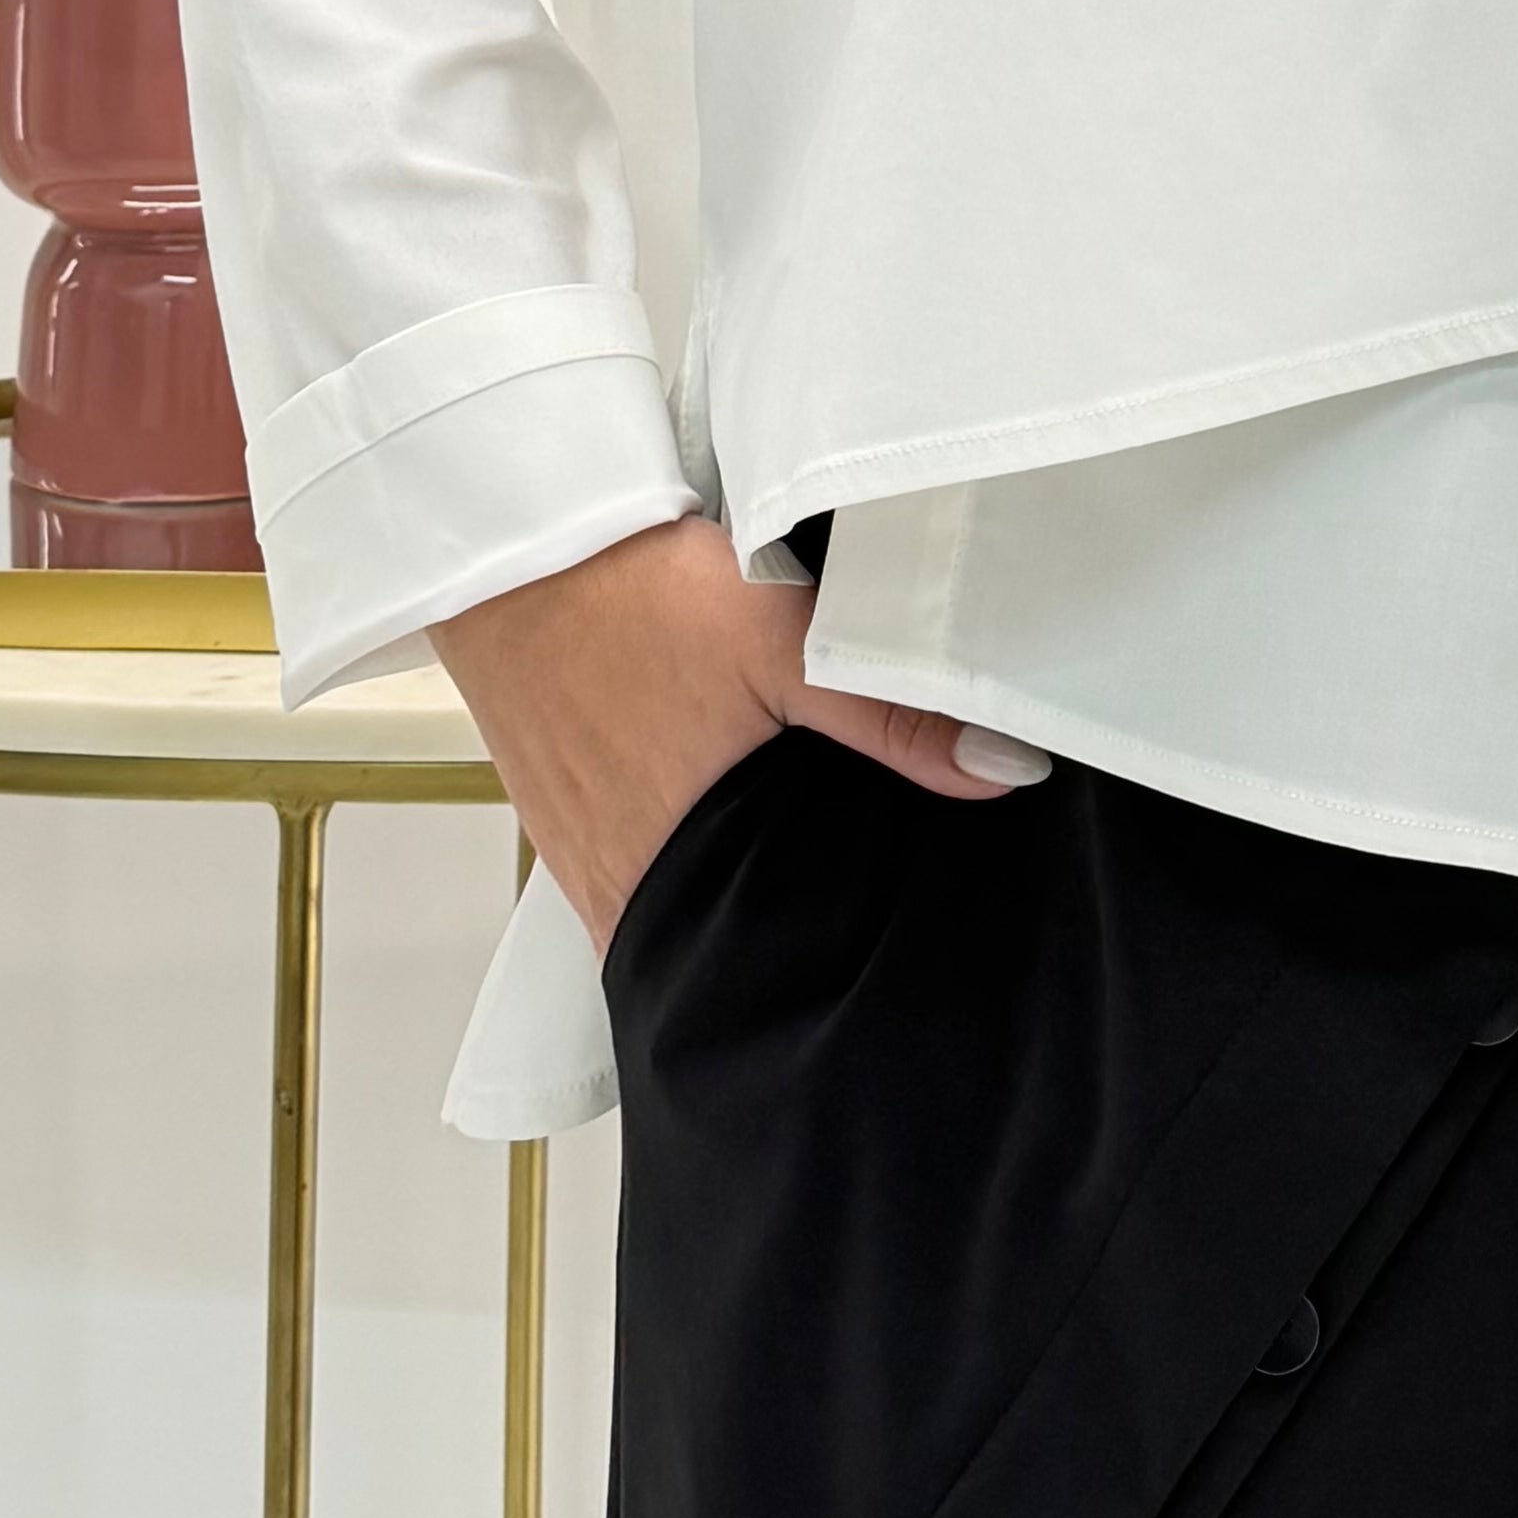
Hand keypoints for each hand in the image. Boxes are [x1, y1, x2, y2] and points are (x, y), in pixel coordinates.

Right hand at [426, 512, 1046, 955]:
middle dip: (787, 931)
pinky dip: (683, 842)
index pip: (752, 971)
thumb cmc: (635, 596)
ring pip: (678, 895)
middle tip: (864, 911)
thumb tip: (1004, 771)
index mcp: (666, 875)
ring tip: (809, 856)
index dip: (812, 978)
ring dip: (733, 880)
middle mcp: (616, 881)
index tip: (875, 978)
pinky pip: (635, 852)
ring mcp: (579, 846)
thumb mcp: (782, 642)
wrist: (513, 539)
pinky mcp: (561, 801)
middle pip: (718, 937)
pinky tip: (725, 806)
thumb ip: (891, 715)